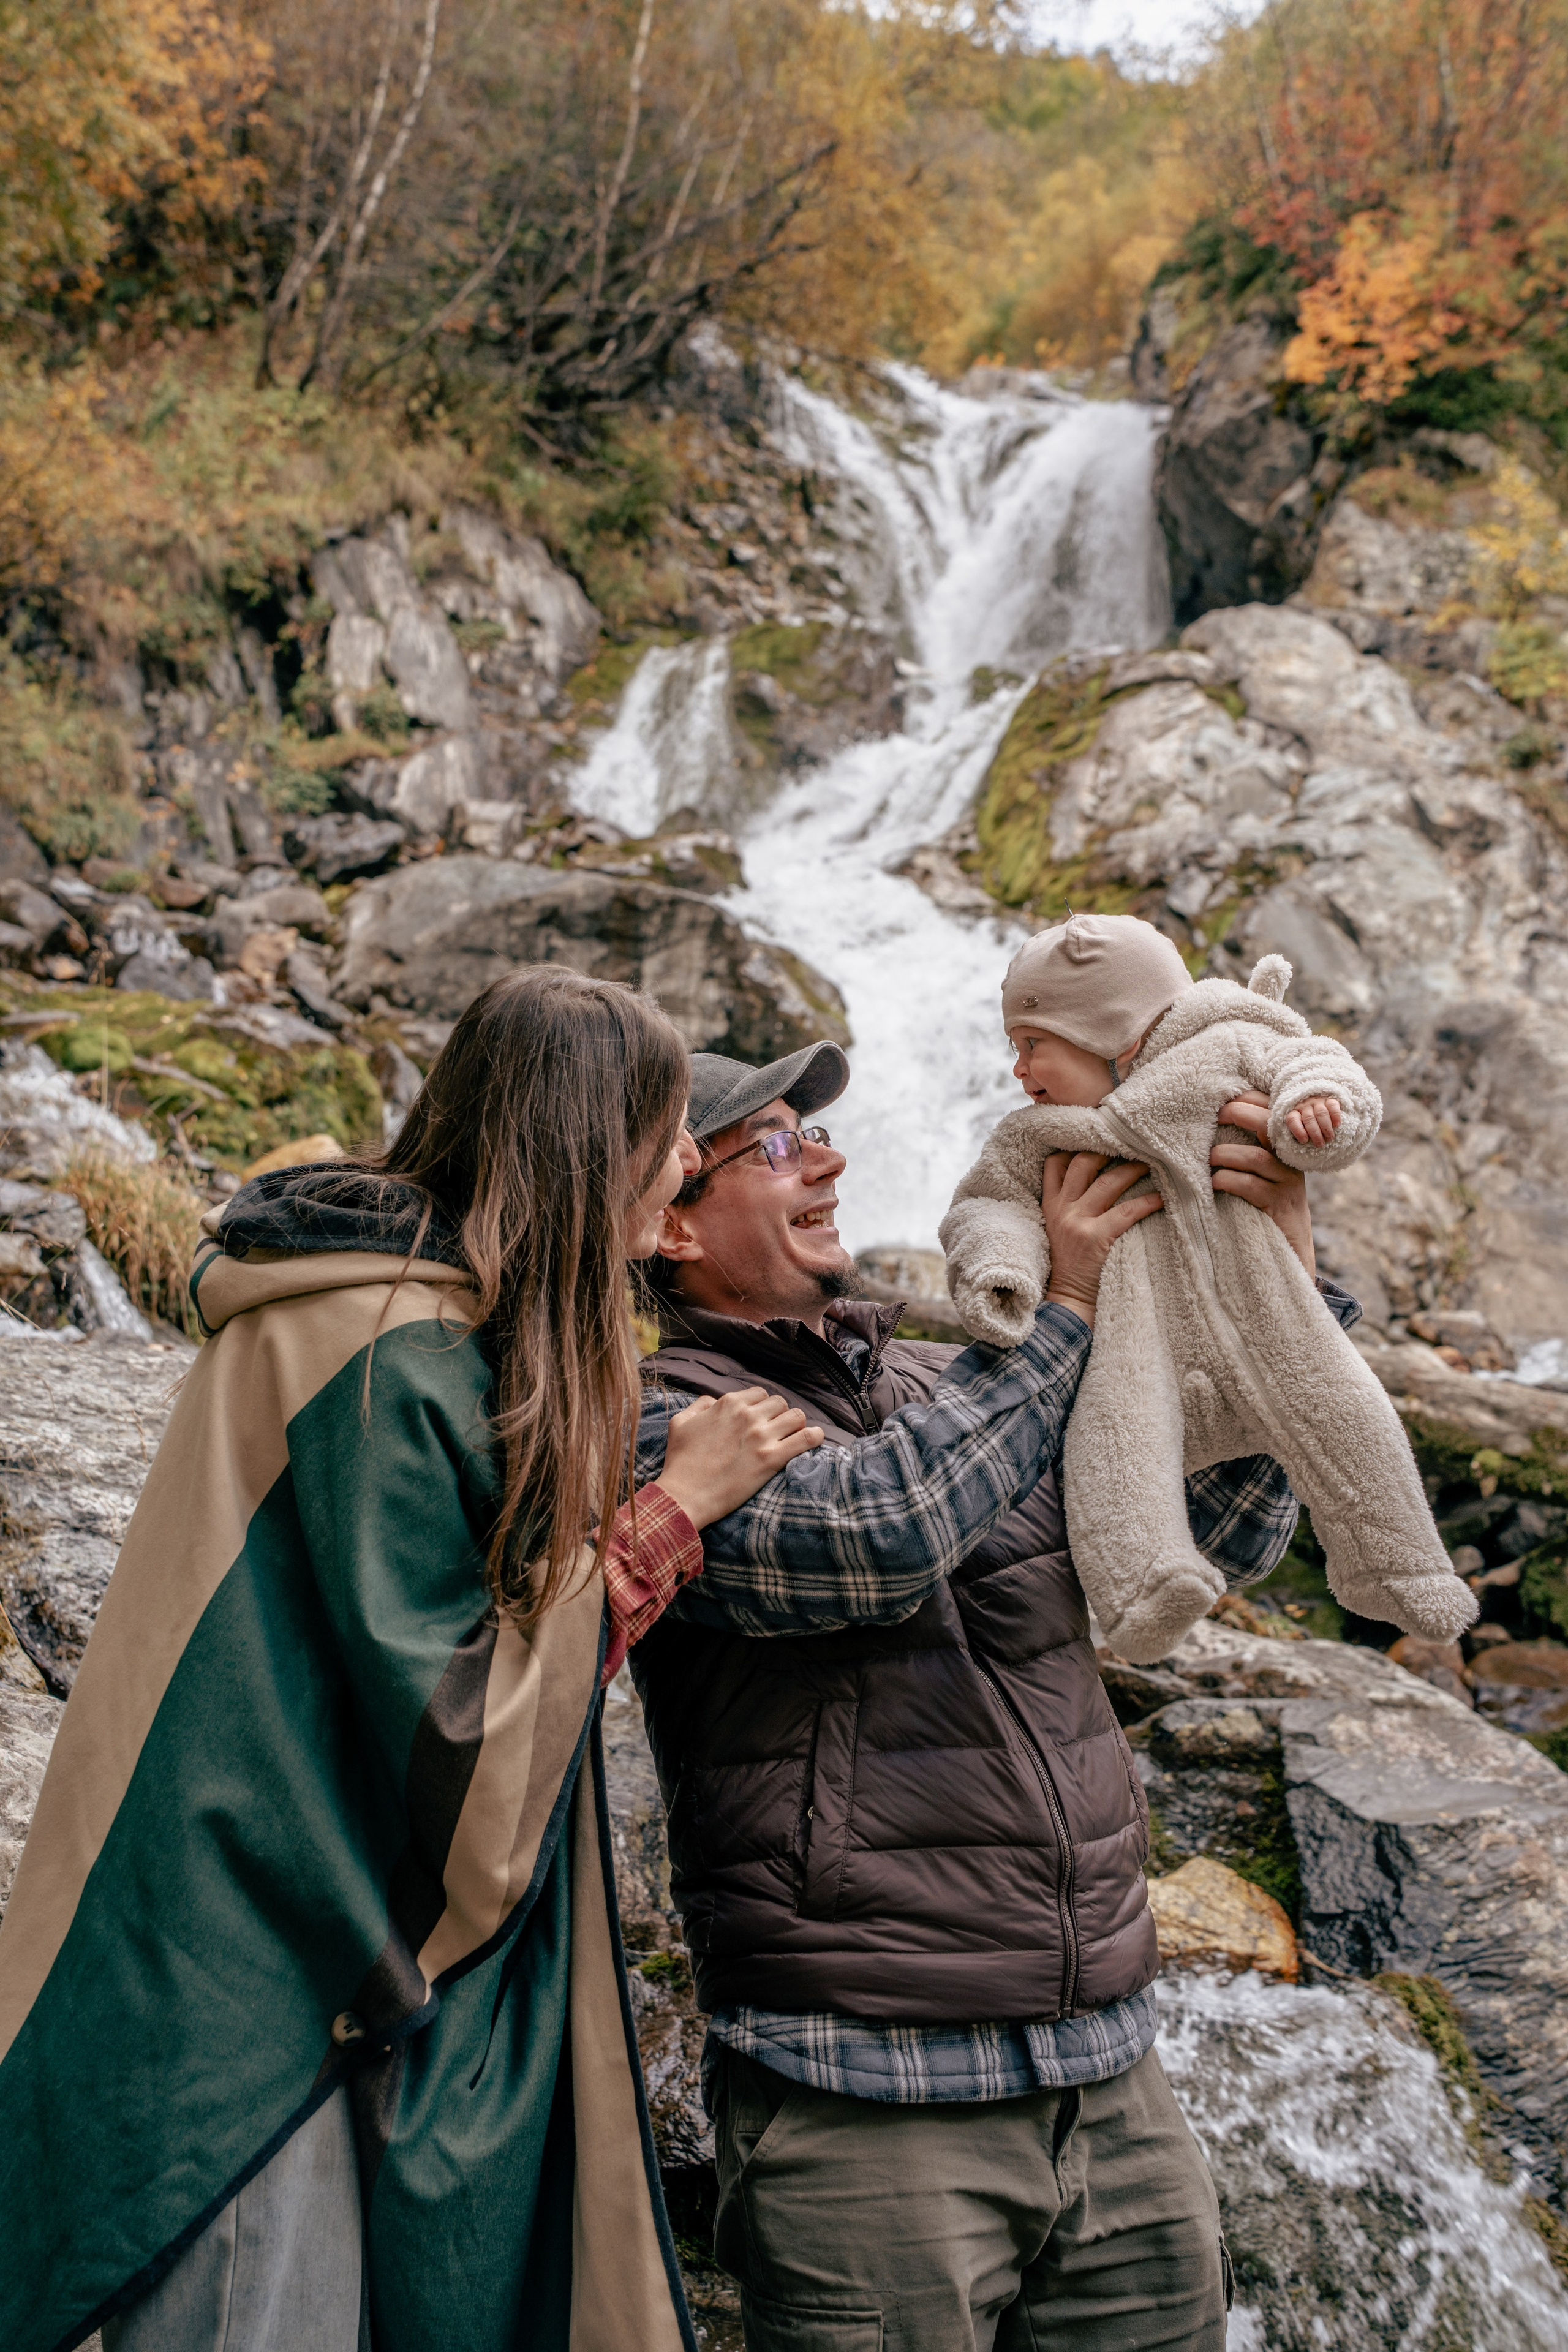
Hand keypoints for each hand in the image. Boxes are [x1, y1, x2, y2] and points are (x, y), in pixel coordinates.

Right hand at [656, 1387, 823, 1527]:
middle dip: (779, 1415)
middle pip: (780, 1403)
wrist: (684, 1495)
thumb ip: (700, 1405)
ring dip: (796, 1425)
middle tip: (774, 1432)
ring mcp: (761, 1436)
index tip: (761, 1419)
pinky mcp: (772, 1459)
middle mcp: (747, 1415)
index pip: (760, 1393)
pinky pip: (806, 1439)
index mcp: (728, 1404)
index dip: (762, 1406)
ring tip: (791, 1437)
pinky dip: (815, 1437)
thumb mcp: (680, 1423)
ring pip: (796, 1416)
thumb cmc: (680, 1462)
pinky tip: (815, 1438)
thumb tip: (713, 1401)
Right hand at [1041, 1150, 1162, 1326]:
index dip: (1077, 1144)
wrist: (1067, 1303)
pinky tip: (1163, 1197)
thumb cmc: (1070, 1268)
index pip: (1056, 1163)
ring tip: (1155, 1162)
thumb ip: (1069, 1206)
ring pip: (1107, 1181)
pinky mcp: (1095, 1238)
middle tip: (1134, 1142)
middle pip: (1083, 1162)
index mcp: (1050, 1205)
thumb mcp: (1057, 1231)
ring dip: (1134, 1169)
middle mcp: (1061, 1209)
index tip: (1101, 1136)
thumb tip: (1101, 1180)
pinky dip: (1148, 1201)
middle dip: (1109, 1148)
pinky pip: (1127, 1211)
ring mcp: (1077, 1222)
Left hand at [1212, 1092, 1315, 1275]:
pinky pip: (1250, 1186)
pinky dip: (1226, 1180)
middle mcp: (1290, 1161)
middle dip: (1239, 1113)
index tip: (1224, 1097)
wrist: (1292, 1251)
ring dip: (1225, 1153)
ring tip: (1209, 1159)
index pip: (1274, 1110)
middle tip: (1216, 1115)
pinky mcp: (1278, 1206)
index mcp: (1285, 1148)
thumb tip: (1212, 1123)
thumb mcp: (1263, 1174)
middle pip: (1269, 1124)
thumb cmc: (1267, 1207)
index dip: (1250, 1098)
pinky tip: (1213, 1184)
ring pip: (1256, 1156)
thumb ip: (1248, 1150)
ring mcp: (1287, 1183)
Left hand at [1286, 1094, 1341, 1148]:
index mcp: (1294, 1113)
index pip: (1292, 1120)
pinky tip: (1336, 1125)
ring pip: (1321, 1113)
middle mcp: (1305, 1106)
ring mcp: (1317, 1102)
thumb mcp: (1301, 1130)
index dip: (1298, 1131)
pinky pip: (1332, 1105)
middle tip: (1320, 1144)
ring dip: (1326, 1127)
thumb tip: (1305, 1144)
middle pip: (1309, 1119)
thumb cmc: (1309, 1126)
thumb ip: (1301, 1135)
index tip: (1304, 1141)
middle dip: (1315, 1133)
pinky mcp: (1329, 1100)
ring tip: (1329, 1138)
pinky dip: (1335, 1116)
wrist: (1320, 1112)